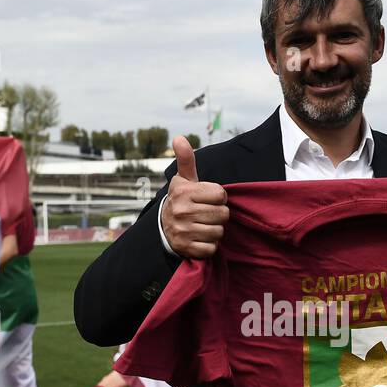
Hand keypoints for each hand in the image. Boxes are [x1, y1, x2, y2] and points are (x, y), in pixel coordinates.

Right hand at [160, 136, 228, 257]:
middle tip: (207, 214)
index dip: (219, 197)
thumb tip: (179, 138)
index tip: (209, 199)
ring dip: (215, 230)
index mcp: (184, 192)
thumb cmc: (182, 200)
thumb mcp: (183, 180)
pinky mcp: (187, 249)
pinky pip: (212, 248)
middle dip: (219, 214)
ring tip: (204, 225)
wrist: (164, 227)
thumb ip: (186, 160)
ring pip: (219, 231)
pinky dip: (209, 245)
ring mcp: (184, 231)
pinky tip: (200, 238)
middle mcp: (182, 211)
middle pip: (223, 214)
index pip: (221, 194)